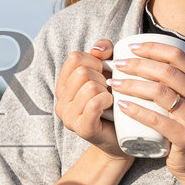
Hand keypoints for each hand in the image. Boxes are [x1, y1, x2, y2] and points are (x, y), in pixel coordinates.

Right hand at [53, 40, 126, 158]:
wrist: (123, 136)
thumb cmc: (115, 102)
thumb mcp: (109, 72)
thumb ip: (104, 53)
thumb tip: (99, 48)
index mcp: (63, 85)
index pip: (74, 58)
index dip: (94, 61)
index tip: (103, 73)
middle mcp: (60, 101)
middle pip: (82, 72)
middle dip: (102, 77)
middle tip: (109, 90)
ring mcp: (68, 117)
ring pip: (90, 86)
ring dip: (107, 90)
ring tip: (110, 99)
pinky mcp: (82, 128)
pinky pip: (94, 103)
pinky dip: (107, 100)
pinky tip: (111, 105)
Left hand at [107, 39, 184, 178]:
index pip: (178, 56)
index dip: (153, 48)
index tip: (130, 47)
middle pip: (167, 72)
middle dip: (138, 64)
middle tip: (117, 65)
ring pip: (160, 93)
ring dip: (132, 85)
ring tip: (113, 83)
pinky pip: (157, 120)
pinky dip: (137, 111)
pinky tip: (121, 105)